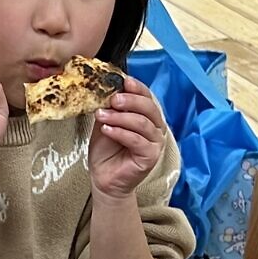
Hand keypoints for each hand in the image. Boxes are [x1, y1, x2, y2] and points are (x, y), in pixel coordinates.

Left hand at [88, 76, 166, 200]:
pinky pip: (137, 140)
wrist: (103, 178)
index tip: (124, 81)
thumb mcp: (106, 122)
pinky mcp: (151, 156)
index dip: (138, 88)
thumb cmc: (106, 151)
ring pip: (142, 123)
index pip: (147, 97)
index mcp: (147, 116)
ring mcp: (155, 143)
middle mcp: (155, 128)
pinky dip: (121, 132)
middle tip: (113, 99)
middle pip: (149, 108)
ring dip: (121, 117)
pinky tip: (108, 130)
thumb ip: (110, 107)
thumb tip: (108, 89)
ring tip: (102, 115)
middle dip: (130, 100)